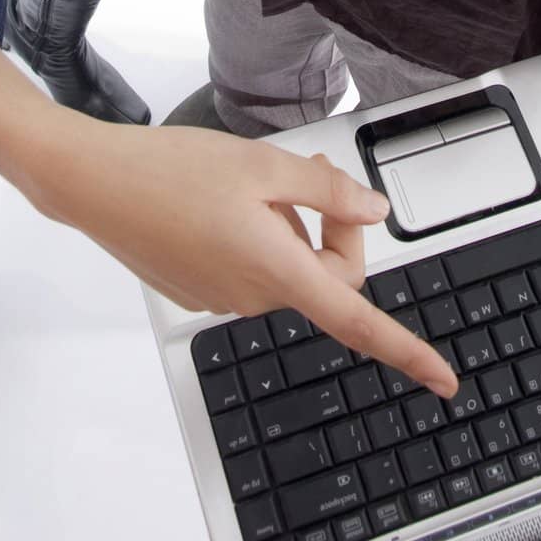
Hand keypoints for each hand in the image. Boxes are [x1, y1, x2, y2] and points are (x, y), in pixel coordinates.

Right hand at [40, 116, 459, 397]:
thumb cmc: (171, 169)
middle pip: (325, 277)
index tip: (443, 378)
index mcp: (277, 269)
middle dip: (332, 228)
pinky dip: (257, 236)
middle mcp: (252, 296)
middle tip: (310, 172)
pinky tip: (223, 199)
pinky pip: (251, 268)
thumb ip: (327, 190)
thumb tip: (373, 212)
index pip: (357, 321)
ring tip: (253, 180)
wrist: (96, 182)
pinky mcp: (199, 288)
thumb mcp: (263, 163)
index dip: (407, 351)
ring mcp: (223, 297)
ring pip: (286, 267)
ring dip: (290, 227)